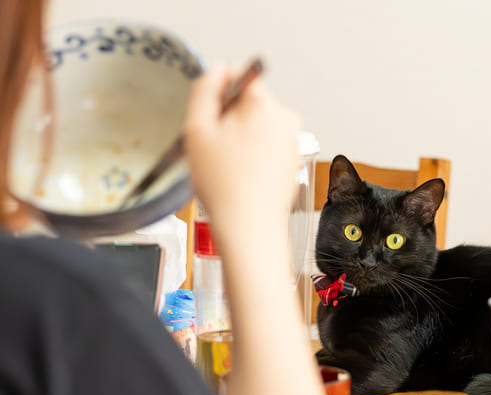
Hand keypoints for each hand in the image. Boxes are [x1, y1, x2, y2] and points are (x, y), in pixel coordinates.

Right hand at [183, 63, 301, 256]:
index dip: (216, 95)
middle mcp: (285, 117)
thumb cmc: (225, 187)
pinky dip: (252, 155)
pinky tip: (241, 176)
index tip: (209, 121)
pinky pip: (266, 144)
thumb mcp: (197, 130)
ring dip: (239, 138)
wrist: (250, 229)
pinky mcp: (293, 159)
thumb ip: (204, 90)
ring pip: (256, 124)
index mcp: (263, 104)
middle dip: (228, 118)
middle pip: (248, 101)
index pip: (238, 74)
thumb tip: (216, 69)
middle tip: (216, 149)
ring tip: (228, 166)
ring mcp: (292, 140)